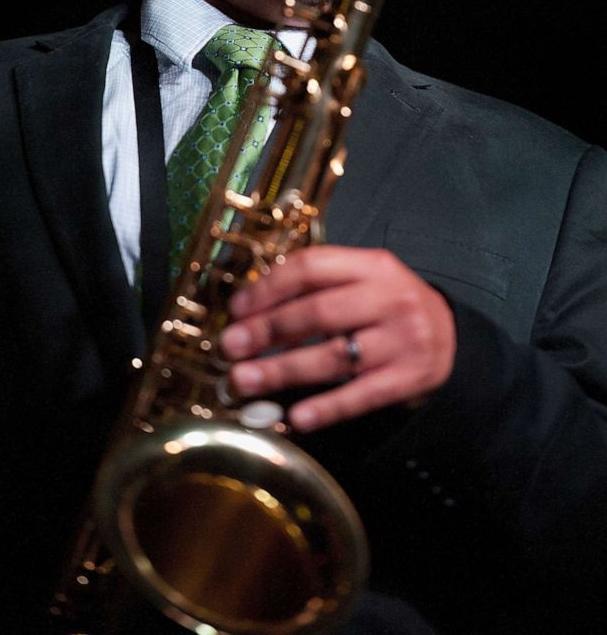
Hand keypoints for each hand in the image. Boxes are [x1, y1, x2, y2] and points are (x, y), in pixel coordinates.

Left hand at [220, 245, 456, 431]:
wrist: (451, 337)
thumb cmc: (389, 307)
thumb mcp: (364, 280)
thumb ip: (319, 286)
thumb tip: (251, 309)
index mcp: (373, 265)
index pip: (312, 268)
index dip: (269, 288)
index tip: (237, 308)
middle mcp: (389, 298)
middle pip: (319, 312)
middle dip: (267, 331)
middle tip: (230, 347)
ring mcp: (402, 340)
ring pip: (334, 356)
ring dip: (283, 370)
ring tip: (245, 381)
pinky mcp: (408, 378)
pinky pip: (361, 396)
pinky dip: (326, 407)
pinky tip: (296, 416)